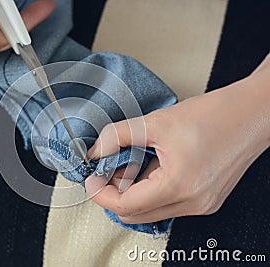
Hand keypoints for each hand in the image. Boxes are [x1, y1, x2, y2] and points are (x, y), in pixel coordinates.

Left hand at [85, 54, 269, 223]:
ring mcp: (201, 205)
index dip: (101, 194)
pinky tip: (151, 167)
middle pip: (136, 214)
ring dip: (134, 192)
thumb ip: (118, 136)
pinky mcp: (206, 200)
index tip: (91, 179)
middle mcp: (193, 203)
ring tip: (132, 163)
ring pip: (152, 211)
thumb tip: (97, 150)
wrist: (253, 113)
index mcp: (179, 186)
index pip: (126, 206)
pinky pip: (168, 204)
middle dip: (115, 194)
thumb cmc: (215, 115)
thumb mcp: (157, 122)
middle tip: (108, 169)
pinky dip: (152, 191)